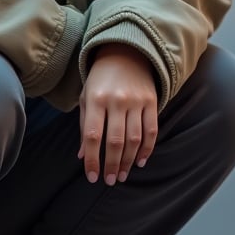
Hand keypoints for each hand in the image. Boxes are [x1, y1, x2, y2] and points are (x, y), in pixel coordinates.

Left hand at [78, 44, 157, 184]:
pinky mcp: (151, 101)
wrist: (125, 53)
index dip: (92, 160)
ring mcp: (135, 101)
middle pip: (114, 141)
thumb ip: (84, 126)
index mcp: (95, 99)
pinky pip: (151, 130)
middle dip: (111, 165)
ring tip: (122, 175)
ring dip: (128, 161)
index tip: (92, 177)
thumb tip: (83, 156)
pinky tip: (140, 161)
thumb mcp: (86, 98)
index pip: (92, 136)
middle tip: (110, 180)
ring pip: (134, 139)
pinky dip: (147, 149)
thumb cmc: (100, 79)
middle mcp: (116, 100)